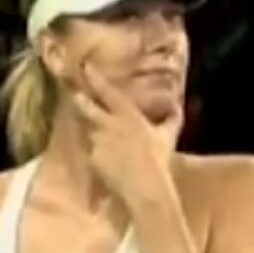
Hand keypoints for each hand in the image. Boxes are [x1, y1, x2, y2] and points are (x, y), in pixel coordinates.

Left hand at [72, 64, 178, 203]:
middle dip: (81, 100)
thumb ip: (172, 118)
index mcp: (127, 114)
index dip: (95, 78)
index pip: (107, 91)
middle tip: (76, 95)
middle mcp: (108, 124)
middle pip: (87, 107)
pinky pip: (93, 154)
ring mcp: (97, 140)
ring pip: (92, 132)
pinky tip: (109, 165)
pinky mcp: (91, 158)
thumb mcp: (168, 136)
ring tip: (105, 141)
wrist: (144, 185)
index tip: (86, 67)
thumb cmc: (159, 159)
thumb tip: (177, 105)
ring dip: (96, 134)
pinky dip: (99, 157)